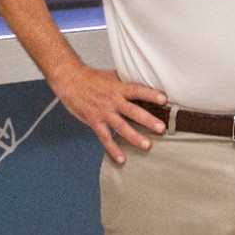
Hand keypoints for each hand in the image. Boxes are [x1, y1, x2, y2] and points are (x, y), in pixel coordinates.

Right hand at [48, 61, 168, 163]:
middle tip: (161, 128)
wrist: (70, 81)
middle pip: (133, 111)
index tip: (164, 99)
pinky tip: (122, 159)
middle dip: (148, 120)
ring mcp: (103, 113)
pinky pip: (105, 138)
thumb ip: (126, 82)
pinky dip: (113, 149)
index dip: (151, 94)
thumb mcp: (111, 75)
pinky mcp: (95, 122)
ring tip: (147, 145)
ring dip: (135, 137)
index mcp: (118, 87)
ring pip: (121, 127)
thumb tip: (143, 84)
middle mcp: (112, 100)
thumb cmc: (91, 78)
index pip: (137, 90)